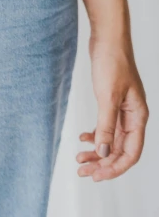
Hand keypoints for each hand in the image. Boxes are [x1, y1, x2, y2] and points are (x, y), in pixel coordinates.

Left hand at [76, 37, 148, 181]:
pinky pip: (105, 128)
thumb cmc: (112, 63)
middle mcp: (133, 117)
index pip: (131, 153)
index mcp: (138, 117)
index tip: (97, 176)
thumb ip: (106, 126)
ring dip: (97, 152)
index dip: (115, 168)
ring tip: (79, 160)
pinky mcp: (111, 103)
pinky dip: (95, 136)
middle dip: (102, 163)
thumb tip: (103, 153)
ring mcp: (122, 110)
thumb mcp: (108, 96)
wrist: (108, 39)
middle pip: (119, 150)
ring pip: (111, 140)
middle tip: (82, 172)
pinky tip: (83, 138)